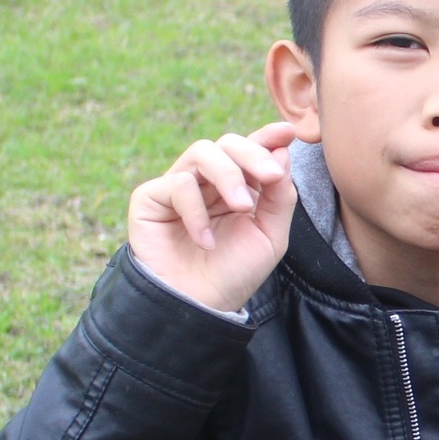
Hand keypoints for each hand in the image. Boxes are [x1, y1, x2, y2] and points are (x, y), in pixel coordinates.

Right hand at [127, 124, 300, 311]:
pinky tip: (206, 241)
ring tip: (243, 207)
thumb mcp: (270, 236)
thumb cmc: (233, 274)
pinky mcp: (150, 199)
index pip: (249, 152)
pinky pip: (178, 184)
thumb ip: (280, 196)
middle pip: (226, 144)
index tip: (288, 132)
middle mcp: (206, 183)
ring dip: (228, 175)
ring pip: (202, 152)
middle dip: (252, 154)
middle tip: (271, 176)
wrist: (199, 307)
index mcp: (236, 188)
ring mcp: (177, 188)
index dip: (267, 138)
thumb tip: (282, 152)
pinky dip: (197, 210)